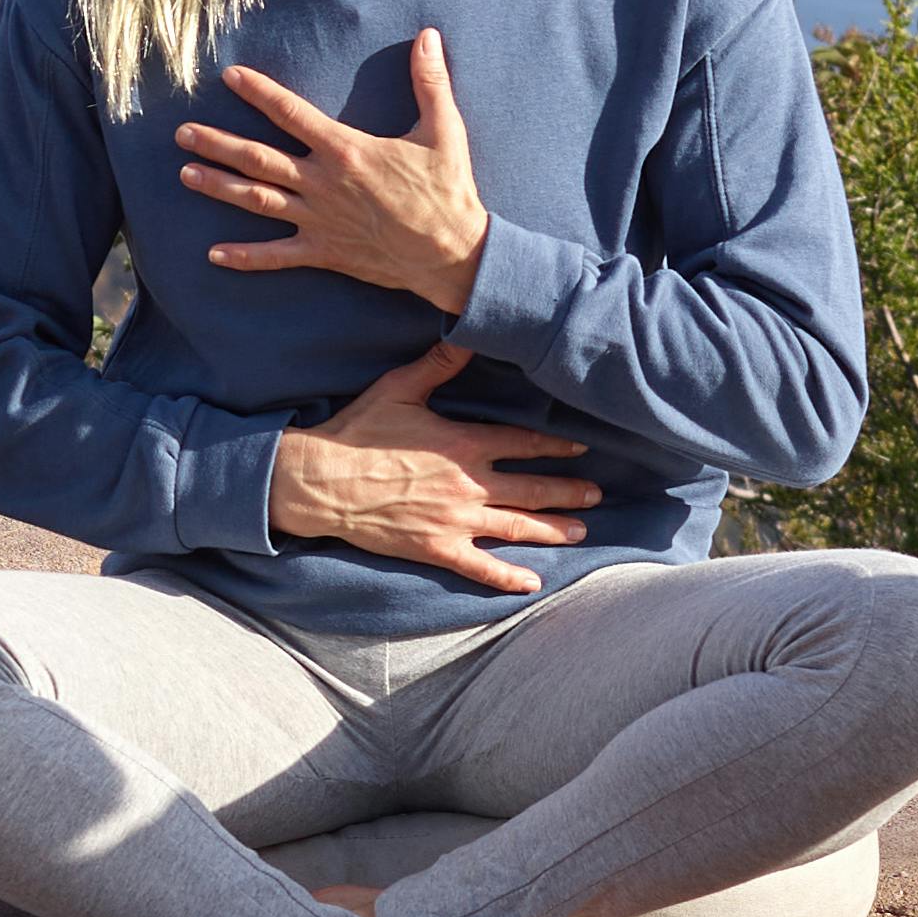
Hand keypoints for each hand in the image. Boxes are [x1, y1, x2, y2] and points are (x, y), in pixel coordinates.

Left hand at [179, 41, 492, 313]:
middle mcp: (323, 183)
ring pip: (257, 201)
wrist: (453, 253)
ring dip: (219, 187)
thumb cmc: (447, 191)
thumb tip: (429, 36)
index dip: (258, 92)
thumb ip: (430, 81)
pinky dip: (245, 257)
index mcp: (345, 150)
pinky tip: (215, 255)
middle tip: (182, 133)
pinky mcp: (325, 252)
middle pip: (258, 158)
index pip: (291, 113)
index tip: (230, 76)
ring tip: (185, 175)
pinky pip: (277, 255)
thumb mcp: (444, 130)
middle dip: (217, 143)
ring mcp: (319, 220)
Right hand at [268, 343, 608, 591]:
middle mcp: (468, 484)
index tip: (581, 449)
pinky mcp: (436, 549)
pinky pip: (480, 567)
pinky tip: (532, 583)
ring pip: (517, 527)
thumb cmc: (358, 431)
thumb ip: (438, 365)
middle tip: (596, 495)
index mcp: (464, 443)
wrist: (320, 480)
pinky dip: (508, 577)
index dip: (555, 447)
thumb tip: (465, 334)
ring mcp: (455, 521)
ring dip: (552, 530)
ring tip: (580, 531)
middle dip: (568, 492)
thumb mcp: (399, 388)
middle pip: (531, 489)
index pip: (523, 444)